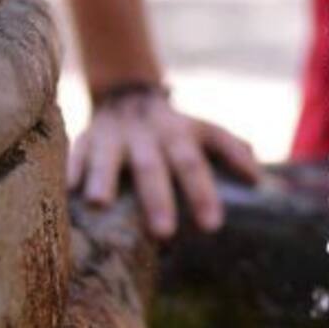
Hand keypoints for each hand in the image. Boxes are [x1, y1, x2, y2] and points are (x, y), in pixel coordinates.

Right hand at [68, 87, 262, 238]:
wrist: (129, 94)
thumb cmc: (174, 129)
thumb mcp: (205, 131)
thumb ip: (232, 150)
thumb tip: (259, 180)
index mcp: (182, 134)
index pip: (197, 163)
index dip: (205, 192)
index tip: (213, 226)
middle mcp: (150, 134)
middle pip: (155, 166)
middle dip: (159, 198)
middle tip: (164, 233)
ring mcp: (116, 135)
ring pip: (110, 156)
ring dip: (105, 178)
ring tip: (100, 203)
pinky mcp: (86, 138)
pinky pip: (76, 152)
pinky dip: (72, 169)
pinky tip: (69, 190)